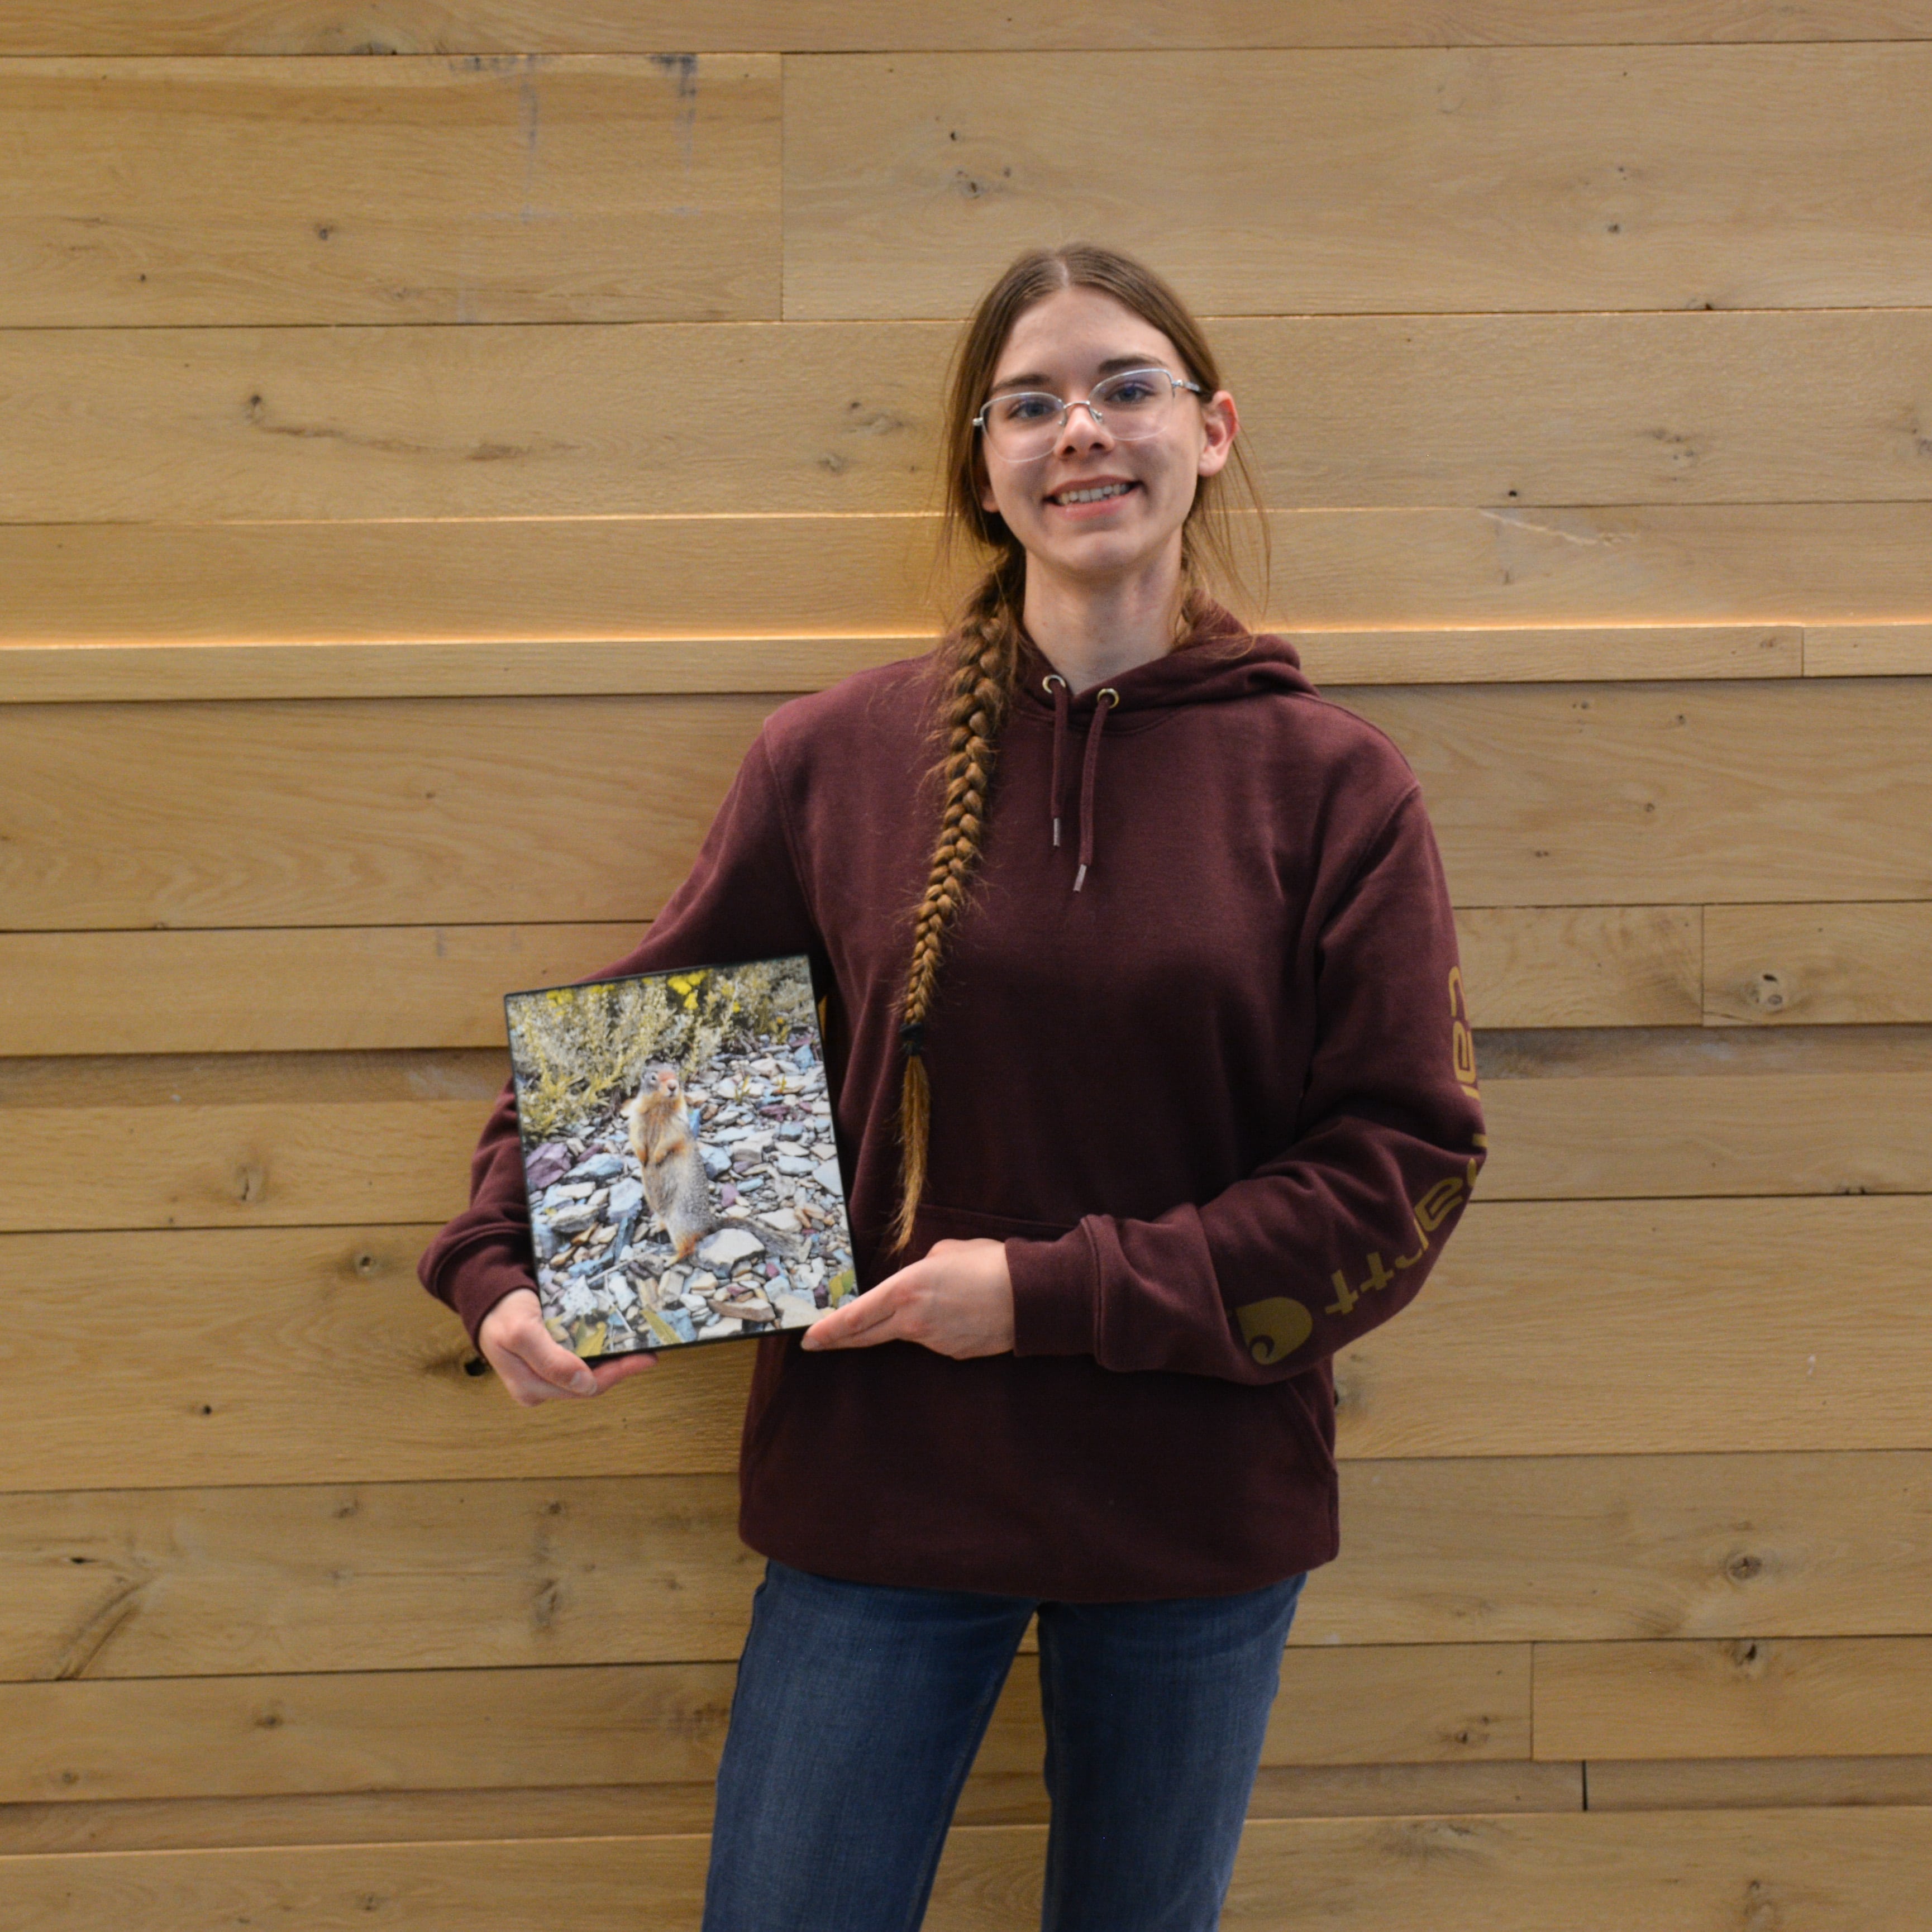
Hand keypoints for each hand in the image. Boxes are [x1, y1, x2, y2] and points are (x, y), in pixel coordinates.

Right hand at [477, 1288, 656, 1406]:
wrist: (488, 1296)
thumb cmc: (502, 1313)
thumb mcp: (522, 1333)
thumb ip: (551, 1361)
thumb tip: (585, 1385)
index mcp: (532, 1388)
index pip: (585, 1389)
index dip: (617, 1374)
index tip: (644, 1358)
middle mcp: (540, 1387)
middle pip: (590, 1384)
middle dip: (620, 1369)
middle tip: (648, 1353)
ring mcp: (545, 1374)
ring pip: (589, 1374)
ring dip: (614, 1362)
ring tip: (639, 1348)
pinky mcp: (550, 1360)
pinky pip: (582, 1361)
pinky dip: (601, 1352)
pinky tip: (617, 1342)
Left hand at [800, 1238, 1014, 1358]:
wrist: (1031, 1297)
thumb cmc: (989, 1264)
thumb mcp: (944, 1252)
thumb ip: (919, 1268)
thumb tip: (915, 1281)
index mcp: (905, 1291)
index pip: (855, 1316)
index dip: (828, 1329)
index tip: (809, 1338)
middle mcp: (913, 1322)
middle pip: (866, 1336)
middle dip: (839, 1339)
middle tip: (818, 1343)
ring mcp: (933, 1343)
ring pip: (906, 1334)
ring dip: (906, 1322)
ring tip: (943, 1298)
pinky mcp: (953, 1354)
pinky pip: (934, 1339)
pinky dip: (936, 1328)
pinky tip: (959, 1312)